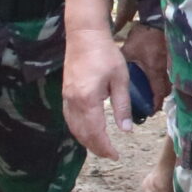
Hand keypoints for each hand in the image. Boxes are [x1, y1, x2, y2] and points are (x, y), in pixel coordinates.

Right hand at [63, 22, 132, 159]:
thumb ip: (122, 106)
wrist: (84, 35)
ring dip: (86, 140)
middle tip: (110, 155)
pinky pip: (69, 118)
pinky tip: (88, 131)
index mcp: (88, 99)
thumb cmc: (106, 54)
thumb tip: (126, 130)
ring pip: (73, 127)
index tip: (116, 155)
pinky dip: (78, 129)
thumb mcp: (121, 79)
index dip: (105, 147)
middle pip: (82, 133)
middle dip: (96, 147)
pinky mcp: (65, 93)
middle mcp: (73, 102)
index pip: (95, 132)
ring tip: (100, 147)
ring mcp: (66, 97)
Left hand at [120, 20, 170, 105]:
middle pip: (166, 91)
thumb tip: (111, 75)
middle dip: (158, 100)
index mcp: (154, 70)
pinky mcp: (170, 59)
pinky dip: (163, 81)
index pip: (158, 93)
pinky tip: (155, 81)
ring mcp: (170, 65)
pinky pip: (168, 75)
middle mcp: (165, 70)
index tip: (150, 112)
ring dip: (161, 91)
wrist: (155, 21)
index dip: (155, 104)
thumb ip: (123, 64)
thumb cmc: (142, 36)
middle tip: (150, 105)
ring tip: (152, 96)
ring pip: (169, 84)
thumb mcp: (128, 51)